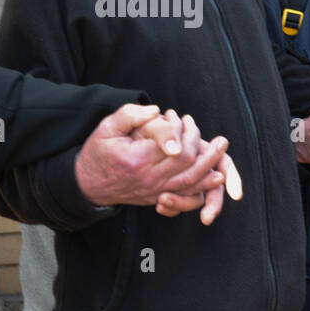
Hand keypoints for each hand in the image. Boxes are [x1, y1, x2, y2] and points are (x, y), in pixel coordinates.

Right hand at [74, 105, 238, 224]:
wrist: (87, 184)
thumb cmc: (99, 151)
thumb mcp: (107, 127)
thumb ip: (130, 115)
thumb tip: (156, 111)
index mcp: (137, 160)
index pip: (172, 146)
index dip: (180, 130)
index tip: (176, 116)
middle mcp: (149, 179)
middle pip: (187, 163)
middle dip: (200, 143)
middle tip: (199, 124)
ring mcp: (155, 192)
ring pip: (191, 181)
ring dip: (210, 164)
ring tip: (221, 146)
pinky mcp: (158, 199)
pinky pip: (186, 196)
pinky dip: (203, 186)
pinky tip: (216, 176)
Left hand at [139, 111, 241, 224]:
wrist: (124, 137)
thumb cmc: (139, 126)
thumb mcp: (146, 123)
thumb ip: (161, 130)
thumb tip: (174, 149)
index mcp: (198, 146)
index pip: (223, 162)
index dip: (232, 177)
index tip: (235, 195)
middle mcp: (195, 161)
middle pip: (214, 185)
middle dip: (213, 203)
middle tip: (207, 219)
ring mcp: (184, 174)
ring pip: (196, 196)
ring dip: (184, 203)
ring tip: (163, 202)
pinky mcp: (172, 186)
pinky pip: (180, 202)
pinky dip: (173, 206)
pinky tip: (159, 206)